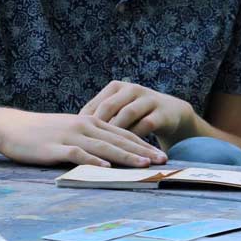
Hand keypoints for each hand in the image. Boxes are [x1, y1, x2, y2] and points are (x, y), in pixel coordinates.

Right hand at [0, 109, 166, 166]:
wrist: (11, 126)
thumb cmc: (43, 131)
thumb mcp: (72, 129)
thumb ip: (91, 137)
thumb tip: (110, 151)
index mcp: (92, 122)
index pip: (124, 133)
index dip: (144, 144)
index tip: (160, 155)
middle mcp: (86, 126)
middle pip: (120, 139)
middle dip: (143, 151)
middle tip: (162, 161)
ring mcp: (72, 136)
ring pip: (105, 147)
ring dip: (126, 156)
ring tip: (143, 165)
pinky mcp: (56, 147)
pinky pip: (79, 154)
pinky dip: (94, 161)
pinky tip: (106, 168)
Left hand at [79, 81, 194, 146]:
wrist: (171, 112)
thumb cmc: (136, 115)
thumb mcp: (118, 111)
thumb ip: (99, 119)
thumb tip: (69, 137)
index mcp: (116, 88)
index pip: (94, 106)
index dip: (81, 125)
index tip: (70, 143)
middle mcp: (131, 89)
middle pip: (109, 107)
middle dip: (96, 128)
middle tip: (82, 147)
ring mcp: (147, 99)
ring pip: (128, 115)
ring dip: (116, 133)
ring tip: (104, 150)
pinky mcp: (161, 112)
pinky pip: (146, 125)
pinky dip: (135, 139)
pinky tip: (127, 153)